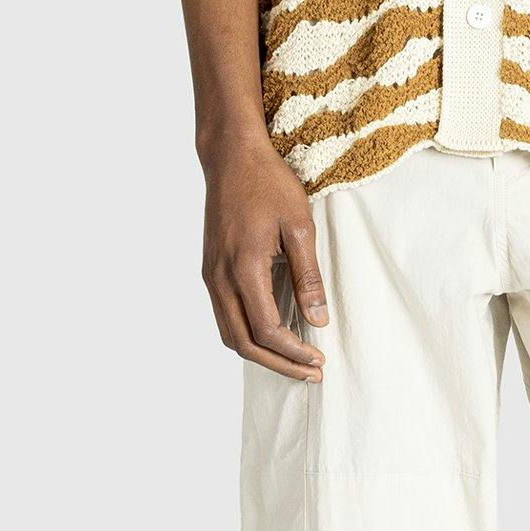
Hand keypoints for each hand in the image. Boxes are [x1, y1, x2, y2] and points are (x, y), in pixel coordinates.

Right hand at [202, 134, 327, 379]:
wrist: (231, 157)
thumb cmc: (268, 184)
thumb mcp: (300, 226)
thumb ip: (308, 276)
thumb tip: (319, 319)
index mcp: (243, 268)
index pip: (267, 329)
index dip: (294, 351)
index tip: (319, 359)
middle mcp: (219, 277)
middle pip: (243, 343)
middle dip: (278, 364)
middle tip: (310, 372)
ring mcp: (210, 276)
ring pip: (229, 334)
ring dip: (260, 354)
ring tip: (293, 361)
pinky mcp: (210, 270)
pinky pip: (224, 316)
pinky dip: (246, 335)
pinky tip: (271, 336)